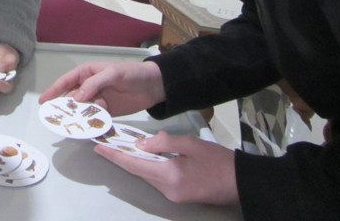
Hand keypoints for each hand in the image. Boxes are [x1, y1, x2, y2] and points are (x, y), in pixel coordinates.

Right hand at [38, 61, 164, 116]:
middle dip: (64, 108)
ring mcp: (97, 100)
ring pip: (82, 110)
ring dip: (77, 117)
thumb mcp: (112, 74)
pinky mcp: (107, 111)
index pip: (66, 82)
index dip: (53, 91)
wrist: (154, 86)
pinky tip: (88, 130)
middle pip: (72, 98)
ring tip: (72, 127)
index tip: (43, 102)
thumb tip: (77, 97)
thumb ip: (94, 84)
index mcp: (87, 73)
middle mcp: (89, 87)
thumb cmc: (131, 73)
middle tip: (56, 119)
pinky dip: (91, 123)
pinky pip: (95, 118)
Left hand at [95, 132, 238, 205]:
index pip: (134, 164)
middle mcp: (167, 190)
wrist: (241, 182)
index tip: (98, 148)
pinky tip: (143, 158)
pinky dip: (148, 168)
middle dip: (121, 158)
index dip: (115, 156)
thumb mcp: (190, 144)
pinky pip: (157, 180)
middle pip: (138, 171)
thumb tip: (140, 145)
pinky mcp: (179, 197)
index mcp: (169, 175)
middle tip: (105, 145)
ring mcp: (173, 196)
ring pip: (147, 176)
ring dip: (134, 163)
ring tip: (120, 148)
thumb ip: (163, 143)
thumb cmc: (217, 160)